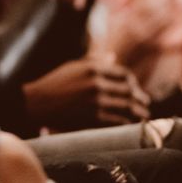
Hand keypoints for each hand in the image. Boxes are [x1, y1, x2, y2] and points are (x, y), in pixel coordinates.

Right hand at [23, 57, 151, 129]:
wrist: (36, 104)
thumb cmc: (53, 84)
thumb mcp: (73, 67)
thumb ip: (94, 61)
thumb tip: (112, 56)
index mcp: (92, 68)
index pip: (124, 74)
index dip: (133, 83)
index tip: (135, 90)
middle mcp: (96, 83)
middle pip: (129, 91)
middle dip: (140, 99)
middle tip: (145, 104)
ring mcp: (96, 101)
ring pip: (127, 107)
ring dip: (138, 113)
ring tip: (143, 116)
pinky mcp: (93, 118)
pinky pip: (118, 121)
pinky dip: (127, 124)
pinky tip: (129, 126)